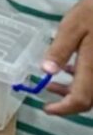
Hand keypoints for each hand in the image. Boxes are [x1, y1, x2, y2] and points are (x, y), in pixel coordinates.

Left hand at [42, 0, 92, 115]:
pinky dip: (85, 80)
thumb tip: (46, 71)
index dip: (64, 109)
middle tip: (47, 90)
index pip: (81, 100)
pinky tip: (72, 68)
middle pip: (89, 100)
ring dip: (75, 90)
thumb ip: (60, 49)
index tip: (47, 108)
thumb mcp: (73, 26)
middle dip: (67, 100)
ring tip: (54, 81)